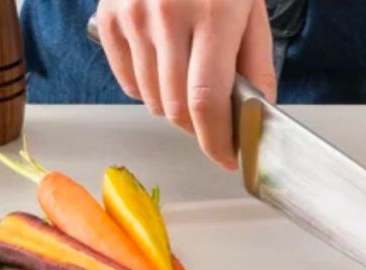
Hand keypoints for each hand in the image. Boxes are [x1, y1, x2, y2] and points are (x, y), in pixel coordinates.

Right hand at [96, 0, 276, 169]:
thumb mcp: (250, 9)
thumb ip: (256, 65)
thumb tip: (257, 117)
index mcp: (215, 13)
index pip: (207, 99)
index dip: (217, 140)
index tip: (226, 158)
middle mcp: (168, 16)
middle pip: (177, 108)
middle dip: (199, 129)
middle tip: (214, 123)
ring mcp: (133, 18)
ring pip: (153, 101)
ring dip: (176, 108)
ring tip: (190, 81)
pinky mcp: (108, 19)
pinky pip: (128, 83)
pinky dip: (149, 89)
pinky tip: (165, 66)